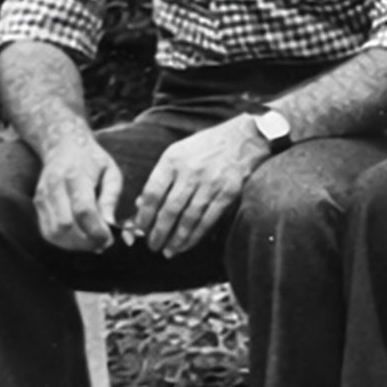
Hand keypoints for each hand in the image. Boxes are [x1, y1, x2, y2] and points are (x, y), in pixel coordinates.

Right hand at [31, 137, 122, 253]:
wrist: (63, 146)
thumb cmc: (93, 160)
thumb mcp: (111, 173)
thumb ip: (111, 198)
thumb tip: (111, 225)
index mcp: (75, 175)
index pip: (83, 210)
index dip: (96, 229)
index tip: (110, 238)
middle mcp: (54, 187)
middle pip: (65, 225)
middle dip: (86, 241)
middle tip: (103, 244)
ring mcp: (42, 197)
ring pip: (53, 233)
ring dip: (74, 245)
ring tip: (93, 244)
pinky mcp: (37, 204)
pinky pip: (47, 231)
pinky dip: (63, 241)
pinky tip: (79, 240)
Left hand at [130, 114, 270, 258]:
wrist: (246, 136)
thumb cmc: (208, 145)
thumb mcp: (179, 151)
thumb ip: (162, 176)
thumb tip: (143, 204)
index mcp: (173, 159)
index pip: (153, 193)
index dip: (144, 215)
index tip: (140, 229)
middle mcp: (190, 171)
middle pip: (169, 209)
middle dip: (158, 232)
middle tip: (152, 246)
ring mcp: (211, 182)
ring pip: (188, 218)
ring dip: (176, 238)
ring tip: (169, 251)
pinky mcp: (228, 191)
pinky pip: (209, 218)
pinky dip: (196, 234)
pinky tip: (188, 244)